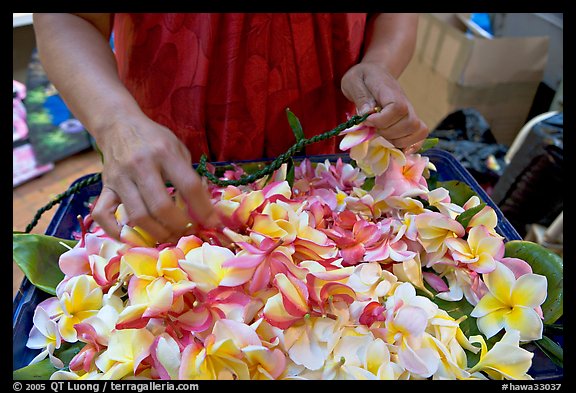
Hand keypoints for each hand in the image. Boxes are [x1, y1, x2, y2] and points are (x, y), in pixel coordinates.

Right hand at [91, 114, 217, 242]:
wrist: (118, 124)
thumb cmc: (154, 140)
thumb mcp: (178, 148)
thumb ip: (189, 175)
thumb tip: (204, 210)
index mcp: (165, 153)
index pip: (189, 186)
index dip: (203, 209)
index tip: (212, 223)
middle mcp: (140, 165)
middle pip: (161, 207)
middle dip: (178, 226)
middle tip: (187, 233)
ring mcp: (120, 177)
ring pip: (137, 216)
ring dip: (156, 234)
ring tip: (169, 237)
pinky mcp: (105, 187)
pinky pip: (104, 215)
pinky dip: (117, 232)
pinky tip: (133, 238)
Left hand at [341, 61, 428, 152]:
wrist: (374, 73)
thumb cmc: (362, 78)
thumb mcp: (353, 81)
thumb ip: (360, 96)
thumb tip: (367, 113)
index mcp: (390, 90)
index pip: (397, 107)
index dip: (382, 120)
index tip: (367, 121)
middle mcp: (405, 101)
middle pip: (410, 123)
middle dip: (388, 133)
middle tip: (373, 129)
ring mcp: (410, 112)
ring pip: (416, 131)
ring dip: (396, 140)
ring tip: (381, 136)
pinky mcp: (410, 121)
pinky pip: (420, 136)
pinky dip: (409, 145)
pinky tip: (394, 146)